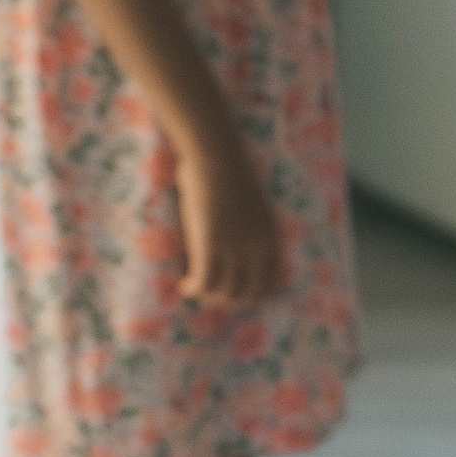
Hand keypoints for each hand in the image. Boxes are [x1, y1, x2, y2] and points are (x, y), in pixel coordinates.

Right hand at [177, 129, 283, 306]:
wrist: (215, 154)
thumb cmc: (228, 173)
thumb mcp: (252, 207)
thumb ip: (250, 231)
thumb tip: (236, 249)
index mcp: (270, 237)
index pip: (270, 283)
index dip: (250, 295)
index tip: (232, 294)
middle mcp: (256, 247)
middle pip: (247, 294)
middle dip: (227, 301)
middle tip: (210, 296)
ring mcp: (234, 246)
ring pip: (224, 293)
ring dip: (208, 297)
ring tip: (195, 289)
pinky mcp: (210, 244)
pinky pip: (203, 283)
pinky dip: (193, 290)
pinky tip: (185, 285)